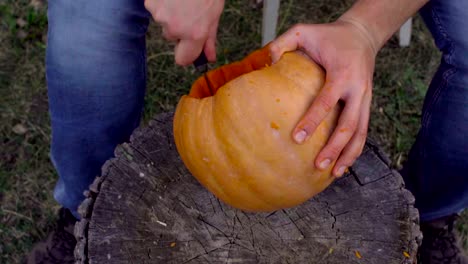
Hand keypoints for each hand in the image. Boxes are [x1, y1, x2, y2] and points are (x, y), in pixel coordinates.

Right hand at [145, 0, 224, 64]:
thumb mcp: (214, 13)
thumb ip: (209, 37)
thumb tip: (210, 57)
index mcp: (195, 34)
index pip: (182, 59)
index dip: (185, 54)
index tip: (188, 47)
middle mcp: (175, 28)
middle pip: (172, 37)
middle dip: (179, 26)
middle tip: (189, 8)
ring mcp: (160, 15)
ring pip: (163, 20)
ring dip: (170, 12)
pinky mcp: (150, 2)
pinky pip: (155, 7)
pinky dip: (162, 1)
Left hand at [269, 19, 377, 176]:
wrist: (363, 34)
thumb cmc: (330, 35)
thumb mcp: (305, 30)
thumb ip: (285, 41)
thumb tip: (267, 59)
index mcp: (343, 73)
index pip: (327, 101)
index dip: (312, 121)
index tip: (297, 139)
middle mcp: (358, 89)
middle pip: (349, 125)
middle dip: (334, 147)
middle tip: (317, 165)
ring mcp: (366, 98)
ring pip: (360, 133)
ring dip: (348, 154)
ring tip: (334, 174)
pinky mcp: (367, 104)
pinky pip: (363, 131)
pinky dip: (355, 149)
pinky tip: (343, 164)